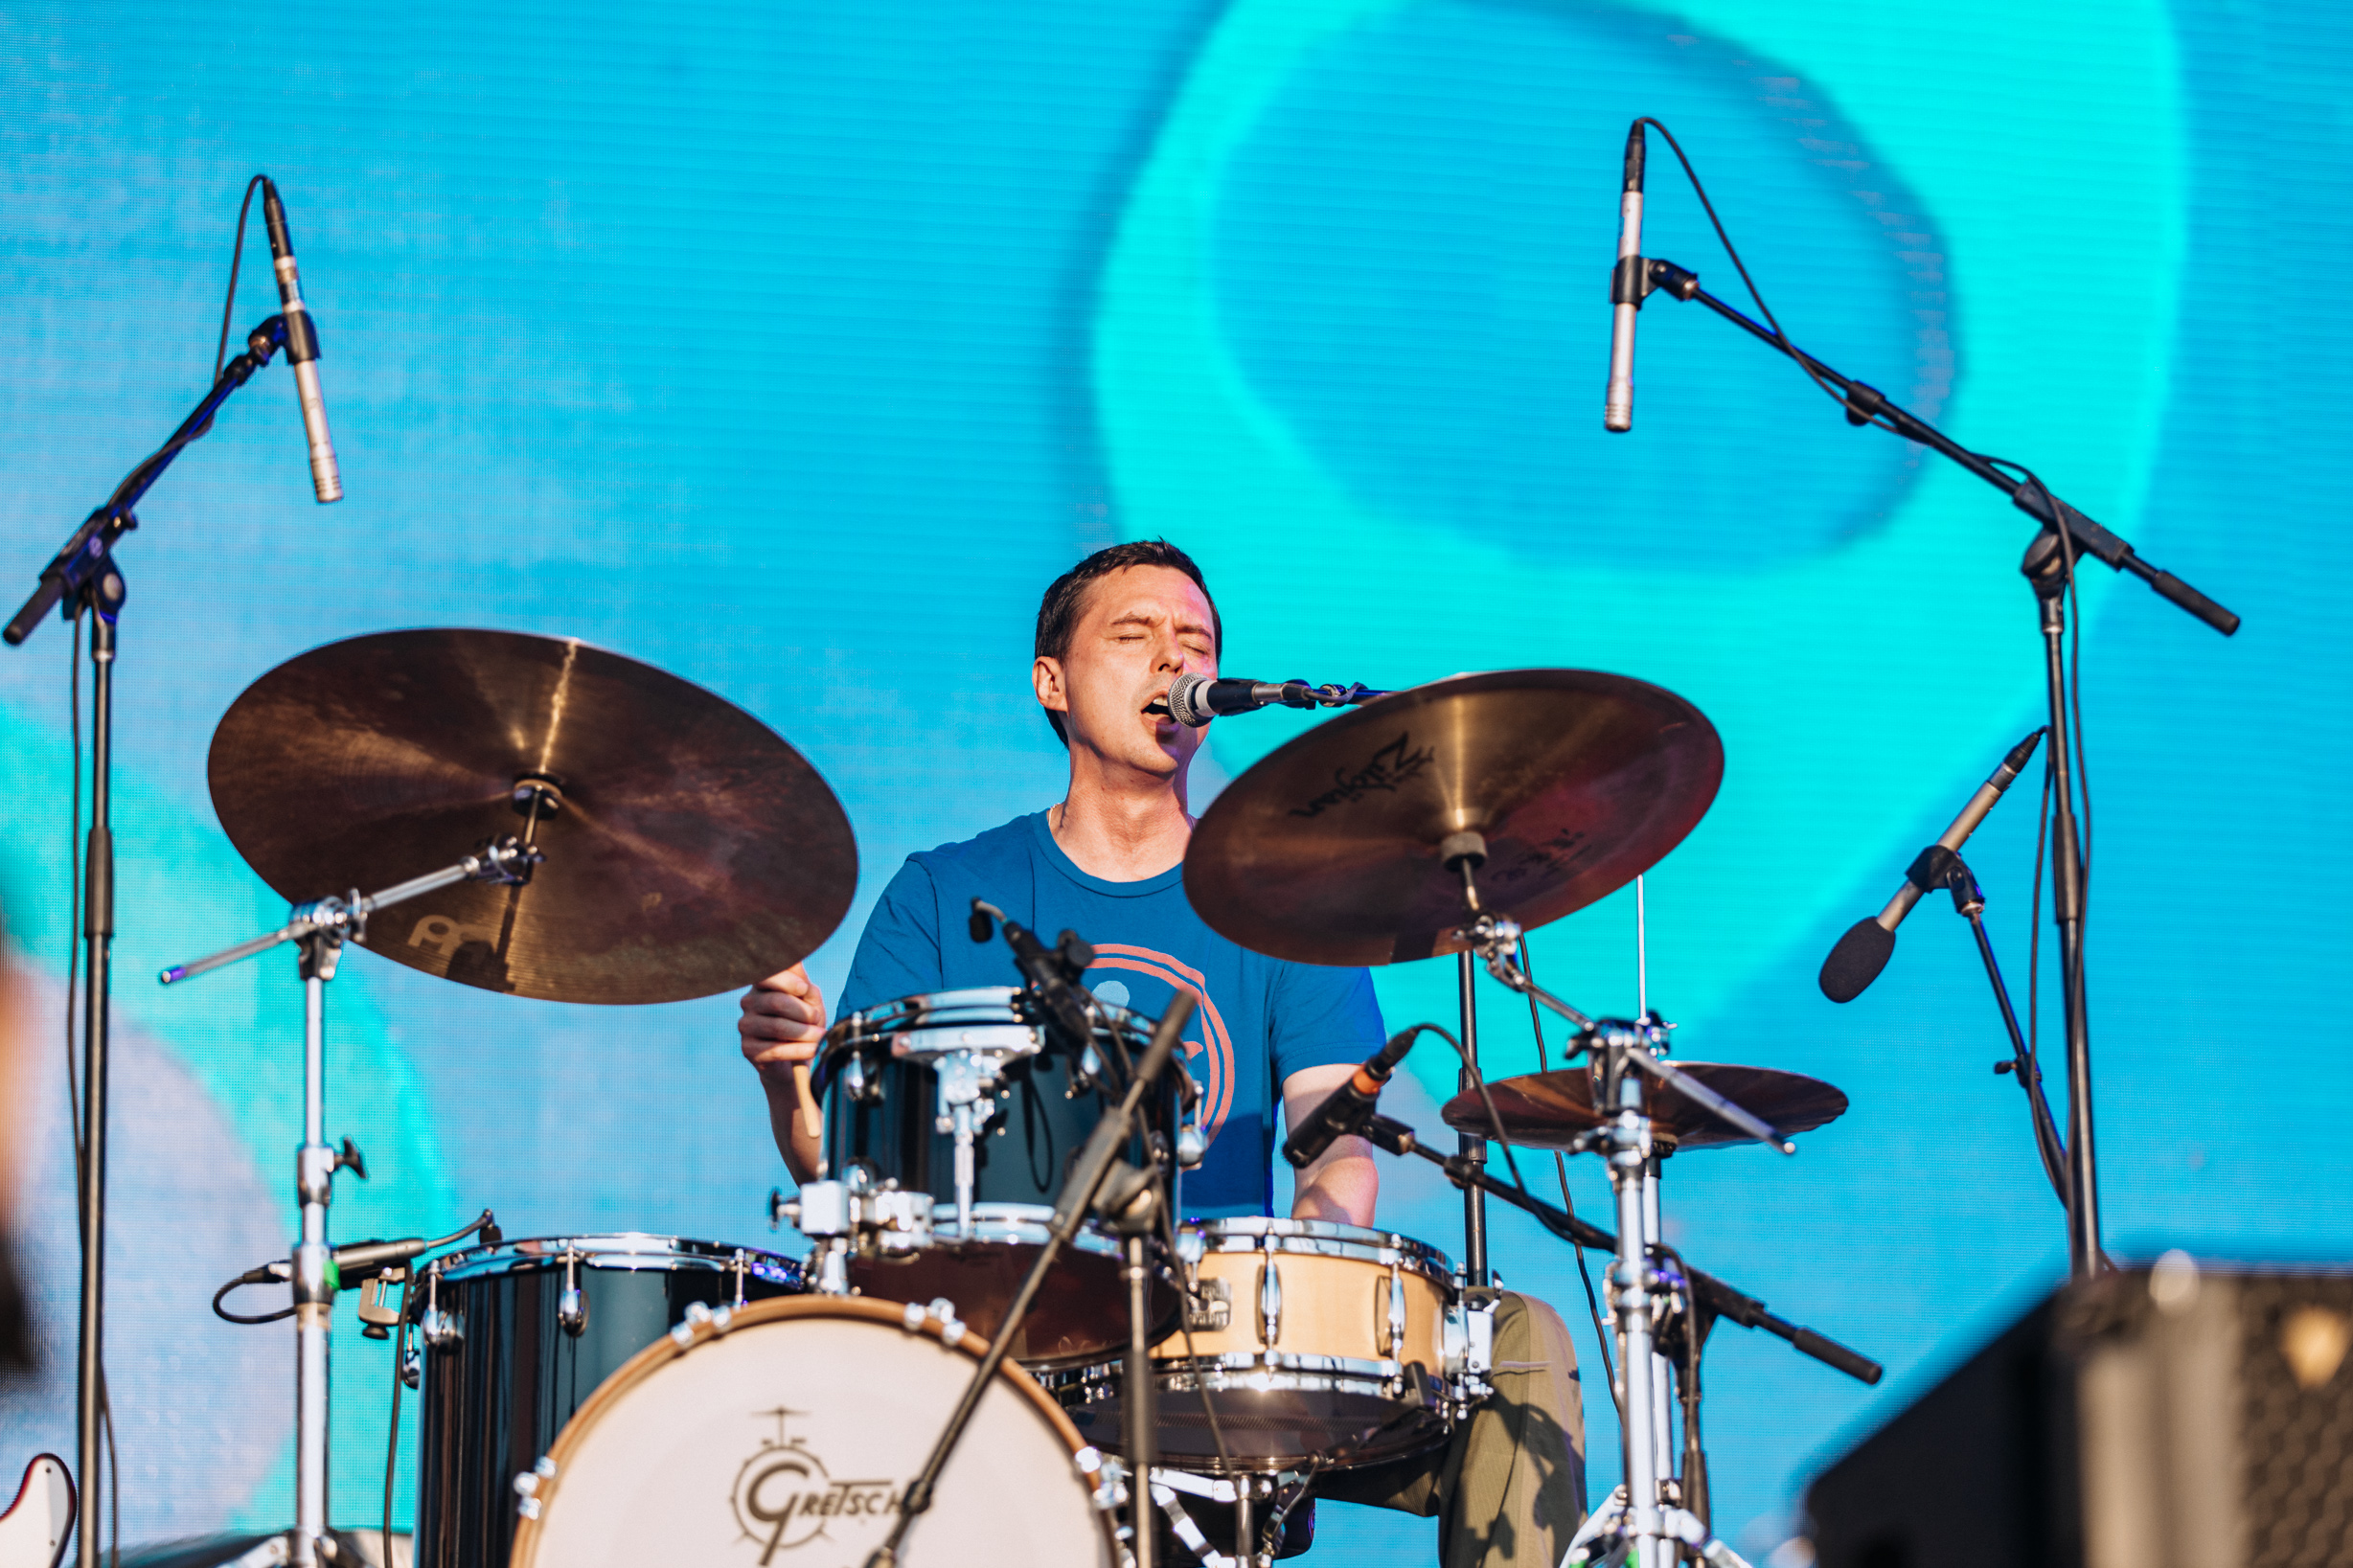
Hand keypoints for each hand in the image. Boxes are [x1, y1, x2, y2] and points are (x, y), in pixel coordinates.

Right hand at [738, 963, 827, 1080]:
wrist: (795, 1059)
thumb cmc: (804, 1023)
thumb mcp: (809, 1001)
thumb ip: (804, 984)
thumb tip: (797, 962)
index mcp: (762, 985)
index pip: (768, 975)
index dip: (787, 981)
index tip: (804, 989)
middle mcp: (749, 1002)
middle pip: (776, 1002)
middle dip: (804, 1012)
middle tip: (817, 1018)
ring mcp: (746, 1026)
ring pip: (777, 1027)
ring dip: (805, 1033)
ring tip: (821, 1036)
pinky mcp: (748, 1049)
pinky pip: (776, 1050)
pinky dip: (800, 1050)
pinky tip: (814, 1050)